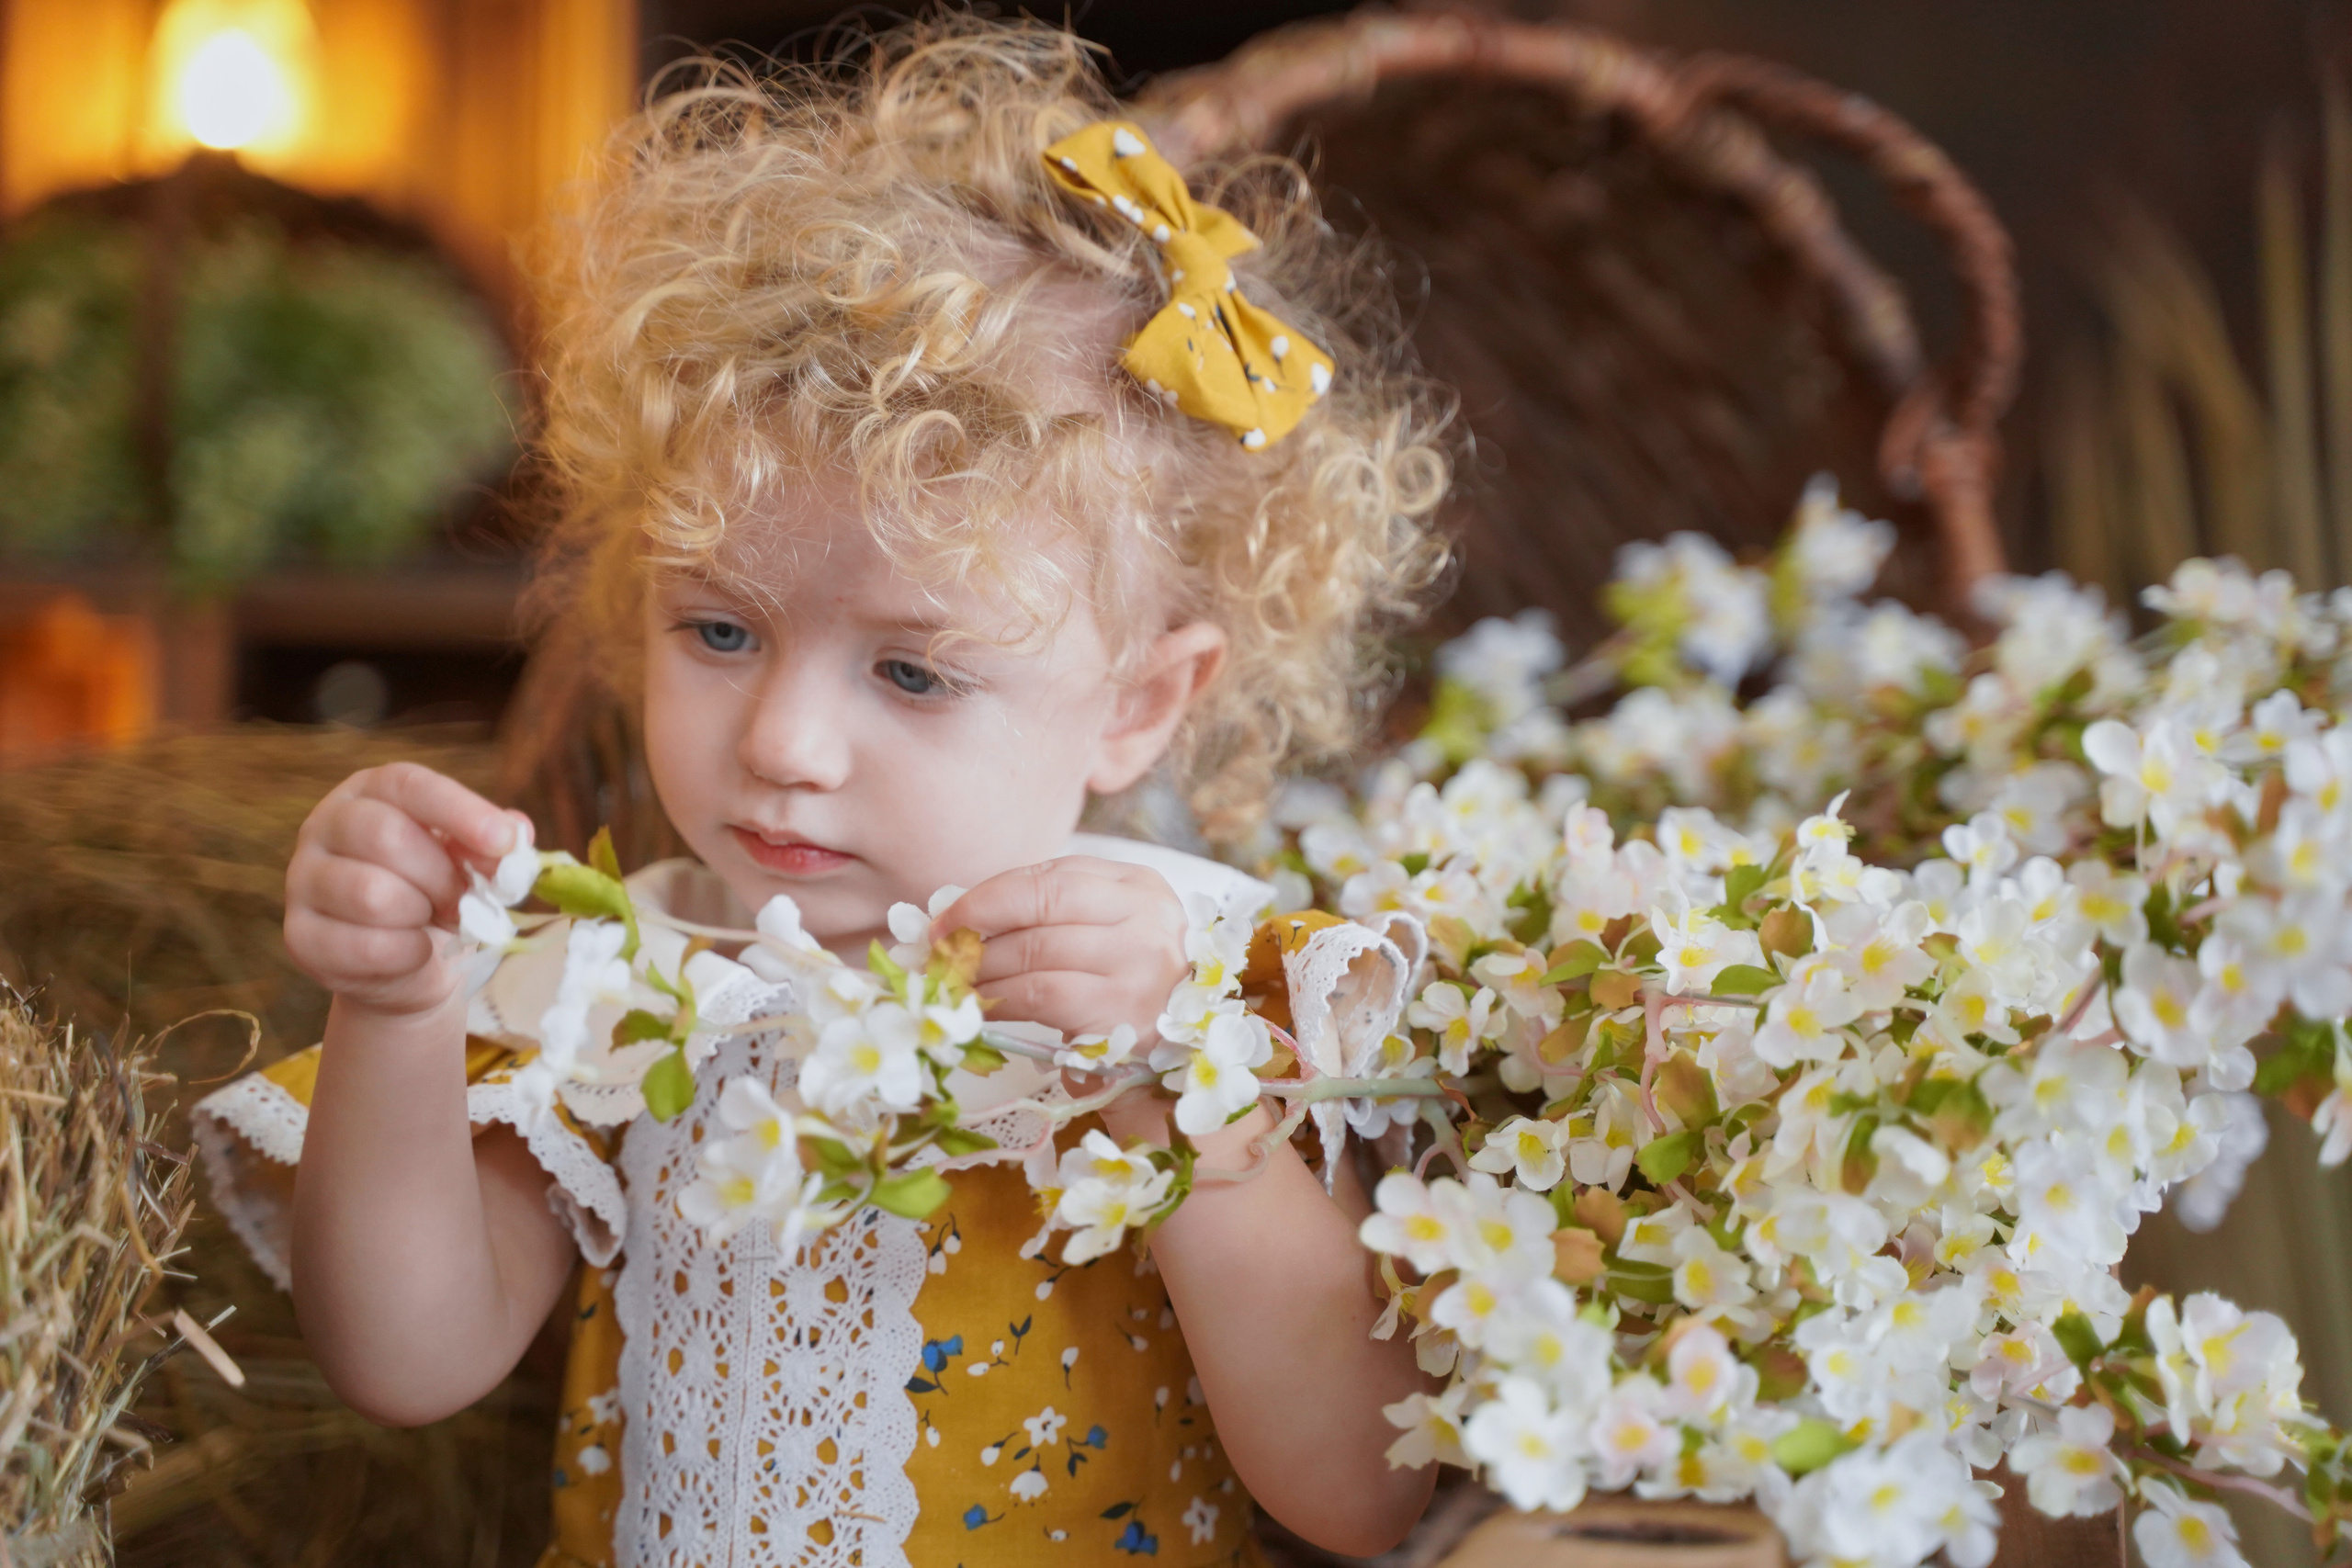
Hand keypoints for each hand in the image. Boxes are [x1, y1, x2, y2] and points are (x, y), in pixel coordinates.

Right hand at [284, 762, 527, 1018]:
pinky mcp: (299, 935)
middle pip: (387, 837)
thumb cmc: (439, 893)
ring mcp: (303, 879)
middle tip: (464, 899)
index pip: (410, 785)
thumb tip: (516, 836)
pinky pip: (364, 946)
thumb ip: (494, 844)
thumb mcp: (471, 860)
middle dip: (442, 877)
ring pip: (372, 894)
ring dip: (422, 915)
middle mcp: (325, 825)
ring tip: (434, 921)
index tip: (504, 842)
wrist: (409, 963)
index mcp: (371, 792)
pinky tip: (414, 951)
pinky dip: (407, 954)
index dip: (460, 811)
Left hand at [931, 856, 1189, 1046]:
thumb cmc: (1134, 983)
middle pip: (1041, 906)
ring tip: (956, 981)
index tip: (947, 918)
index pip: (1050, 876)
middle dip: (977, 927)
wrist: (1187, 1046)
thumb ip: (1050, 914)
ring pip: (1035, 952)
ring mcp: (1137, 965)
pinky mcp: (1121, 1013)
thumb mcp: (1110, 930)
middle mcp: (1144, 918)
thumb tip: (961, 919)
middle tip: (940, 951)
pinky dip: (1000, 998)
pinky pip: (1041, 995)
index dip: (989, 895)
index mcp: (1138, 886)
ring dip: (982, 968)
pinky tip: (982, 1005)